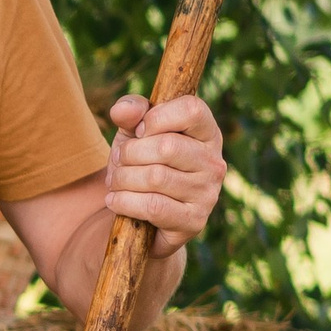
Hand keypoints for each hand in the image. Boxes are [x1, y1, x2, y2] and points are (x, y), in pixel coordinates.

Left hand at [102, 91, 225, 255]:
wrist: (144, 218)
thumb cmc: (142, 165)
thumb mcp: (134, 134)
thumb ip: (131, 113)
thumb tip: (121, 109)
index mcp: (207, 133)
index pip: (192, 109)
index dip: (157, 117)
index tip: (139, 131)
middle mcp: (214, 162)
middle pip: (167, 146)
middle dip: (130, 153)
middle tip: (118, 162)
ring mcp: (207, 193)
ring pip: (156, 177)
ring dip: (123, 179)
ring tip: (115, 182)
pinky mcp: (193, 221)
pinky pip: (153, 206)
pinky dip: (125, 202)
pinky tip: (116, 201)